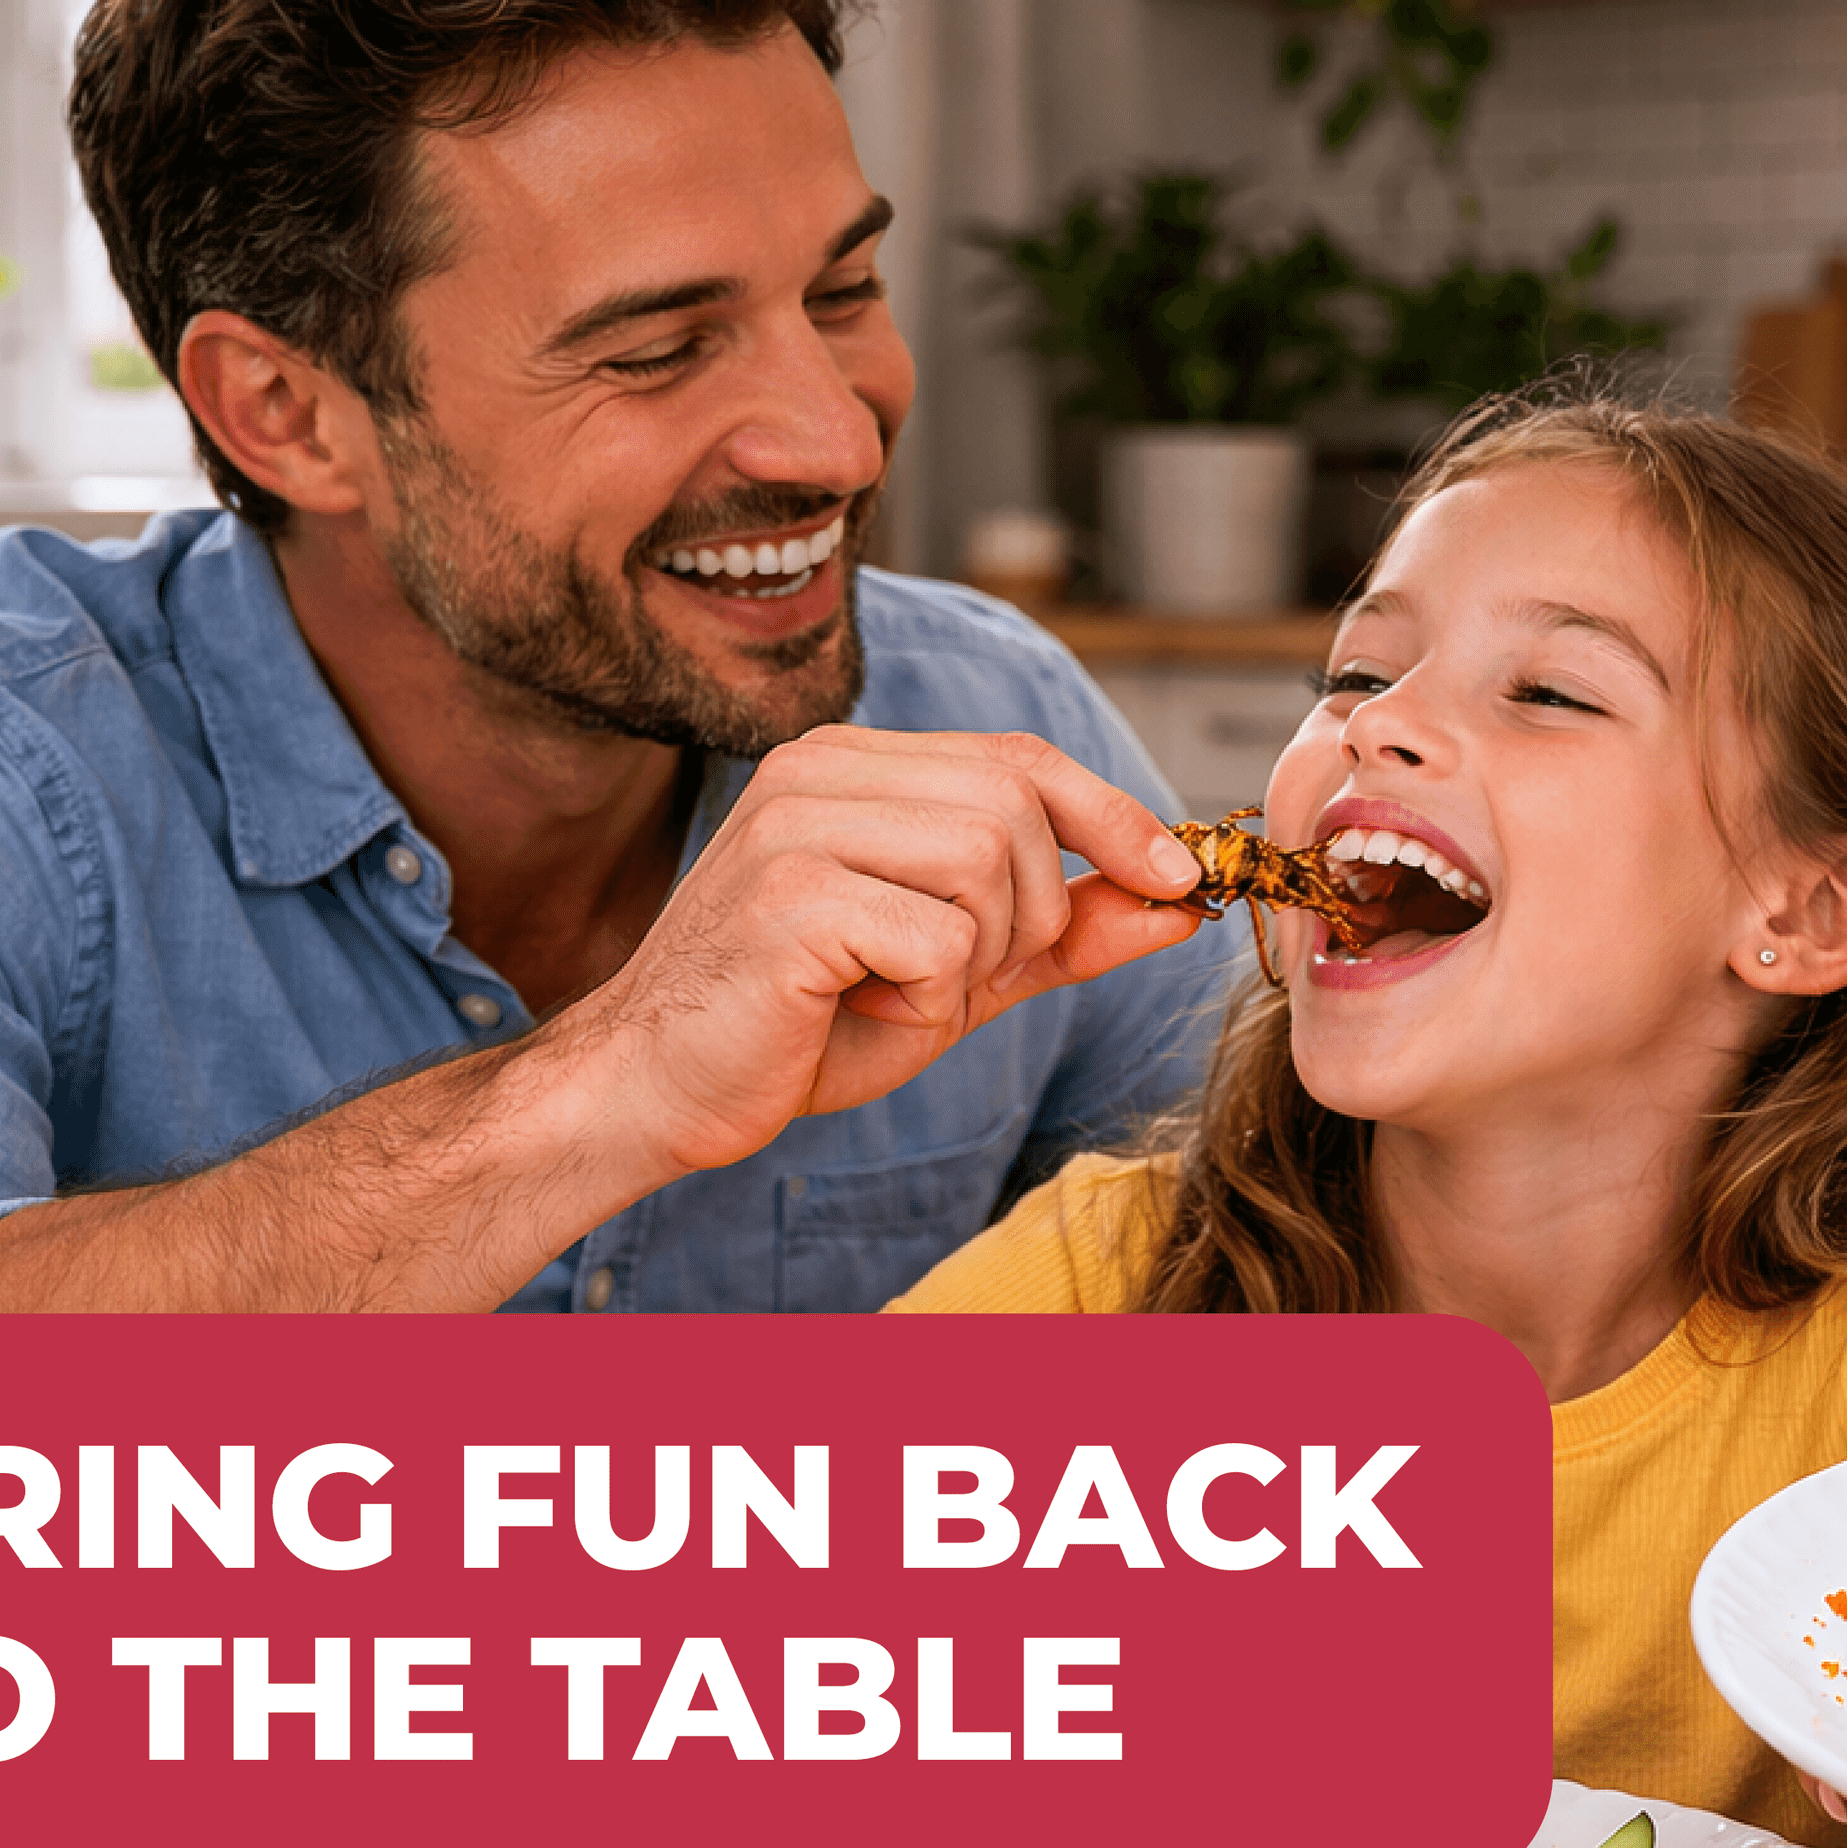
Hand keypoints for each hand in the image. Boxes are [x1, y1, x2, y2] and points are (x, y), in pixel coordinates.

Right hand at [540, 727, 1205, 1185]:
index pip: (1022, 758)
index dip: (1114, 816)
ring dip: (975, 958)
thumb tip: (1181, 900)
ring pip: (989, 865)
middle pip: (1018, 805)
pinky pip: (938, 938)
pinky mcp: (789, 895)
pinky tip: (856, 1009)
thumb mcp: (961, 971)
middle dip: (1034, 909)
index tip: (1180, 879)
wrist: (665, 1090)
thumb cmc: (801, 1026)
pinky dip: (927, 999)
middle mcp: (822, 770)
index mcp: (857, 764)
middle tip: (965, 974)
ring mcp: (798, 823)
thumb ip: (1064, 929)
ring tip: (897, 990)